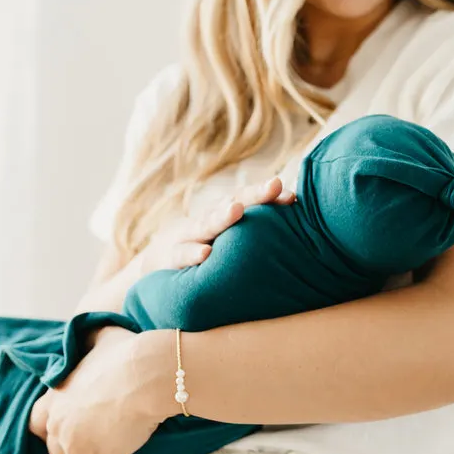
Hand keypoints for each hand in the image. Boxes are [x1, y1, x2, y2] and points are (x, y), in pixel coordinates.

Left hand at [29, 327, 172, 453]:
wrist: (149, 375)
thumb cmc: (127, 353)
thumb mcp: (100, 338)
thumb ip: (88, 340)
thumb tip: (92, 330)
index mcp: (56, 398)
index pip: (36, 424)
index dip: (50, 431)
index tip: (66, 432)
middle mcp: (62, 426)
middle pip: (56, 452)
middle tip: (90, 451)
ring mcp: (82, 446)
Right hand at [132, 176, 295, 276]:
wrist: (158, 268)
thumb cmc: (207, 251)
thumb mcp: (230, 240)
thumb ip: (259, 232)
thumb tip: (295, 219)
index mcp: (225, 214)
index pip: (250, 199)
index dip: (269, 196)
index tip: (293, 195)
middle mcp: (208, 220)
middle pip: (233, 203)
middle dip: (255, 195)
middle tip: (275, 185)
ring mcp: (188, 237)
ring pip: (206, 224)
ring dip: (222, 217)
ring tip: (237, 210)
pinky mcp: (171, 258)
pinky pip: (182, 255)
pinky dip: (193, 253)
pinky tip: (206, 254)